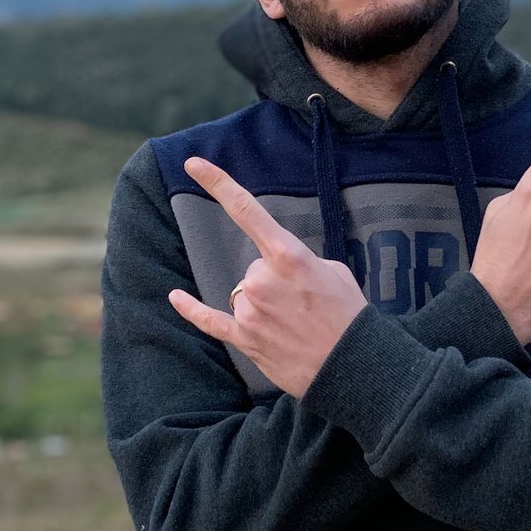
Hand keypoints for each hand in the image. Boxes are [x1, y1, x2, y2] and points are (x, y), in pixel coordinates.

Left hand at [167, 156, 367, 396]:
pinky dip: (193, 310)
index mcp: (288, 256)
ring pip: (244, 295)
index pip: (246, 210)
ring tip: (294, 325)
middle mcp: (262, 280)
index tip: (193, 164)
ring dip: (264, 305)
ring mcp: (250, 311)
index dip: (218, 183)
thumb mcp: (334, 272)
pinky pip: (210, 320)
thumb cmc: (349, 316)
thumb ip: (300, 261)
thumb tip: (281, 266)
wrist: (353, 366)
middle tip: (304, 303)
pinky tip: (176, 297)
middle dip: (274, 282)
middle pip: (253, 268)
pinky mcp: (244, 339)